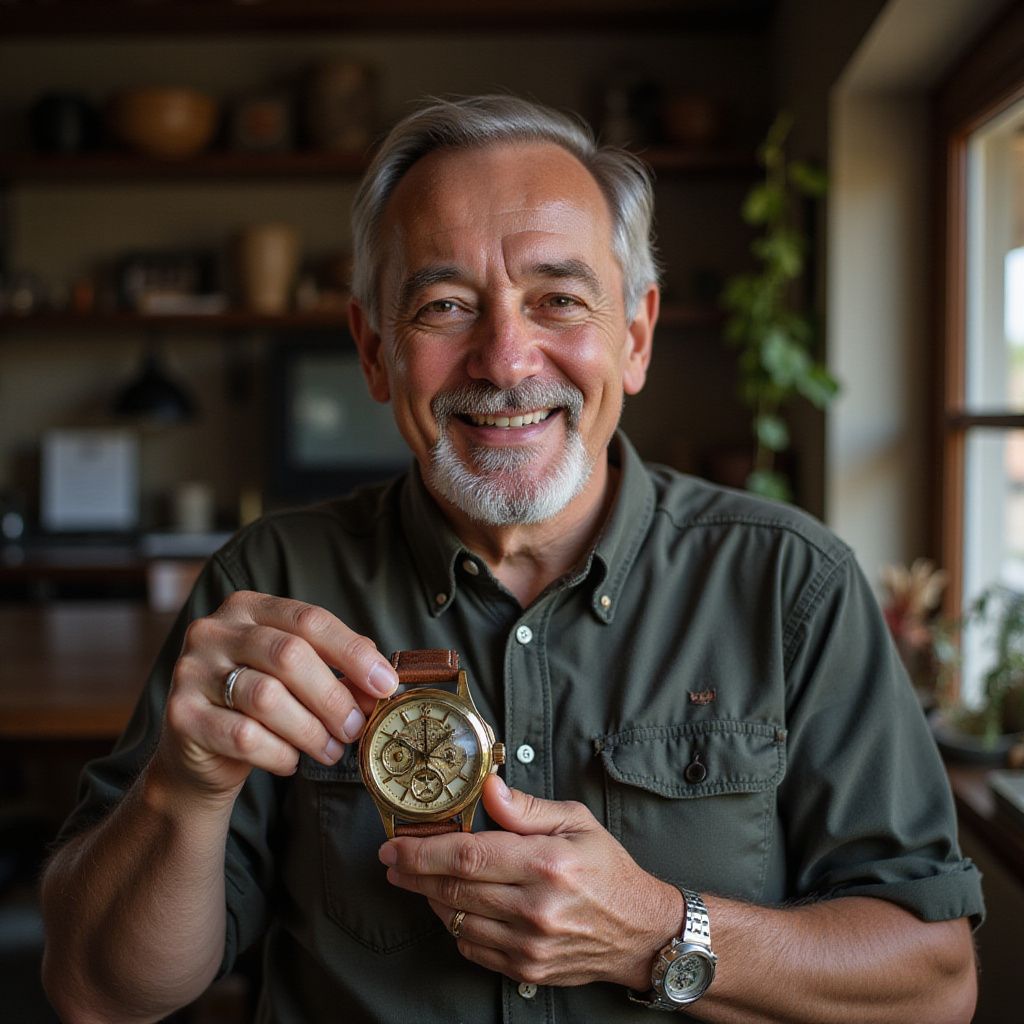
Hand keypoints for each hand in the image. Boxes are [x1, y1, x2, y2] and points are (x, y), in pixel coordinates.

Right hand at [156, 591, 398, 801]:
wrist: (199, 756)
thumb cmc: (258, 707)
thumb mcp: (296, 676)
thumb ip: (335, 667)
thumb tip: (381, 681)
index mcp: (247, 608)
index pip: (310, 619)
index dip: (353, 652)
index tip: (385, 684)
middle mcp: (214, 631)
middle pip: (290, 655)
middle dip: (333, 696)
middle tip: (355, 727)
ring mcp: (191, 670)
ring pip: (266, 697)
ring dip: (311, 731)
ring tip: (330, 750)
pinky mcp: (180, 715)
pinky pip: (243, 736)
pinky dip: (279, 753)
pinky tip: (290, 761)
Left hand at [379, 776, 681, 988]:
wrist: (641, 931)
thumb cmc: (608, 869)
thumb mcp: (577, 822)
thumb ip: (527, 807)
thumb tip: (488, 788)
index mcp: (547, 863)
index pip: (468, 856)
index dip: (423, 850)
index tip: (395, 845)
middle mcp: (535, 907)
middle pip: (454, 889)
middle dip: (414, 873)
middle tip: (392, 861)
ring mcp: (529, 944)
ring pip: (457, 921)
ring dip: (430, 898)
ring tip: (420, 879)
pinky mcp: (527, 968)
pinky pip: (472, 948)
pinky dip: (455, 926)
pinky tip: (453, 906)